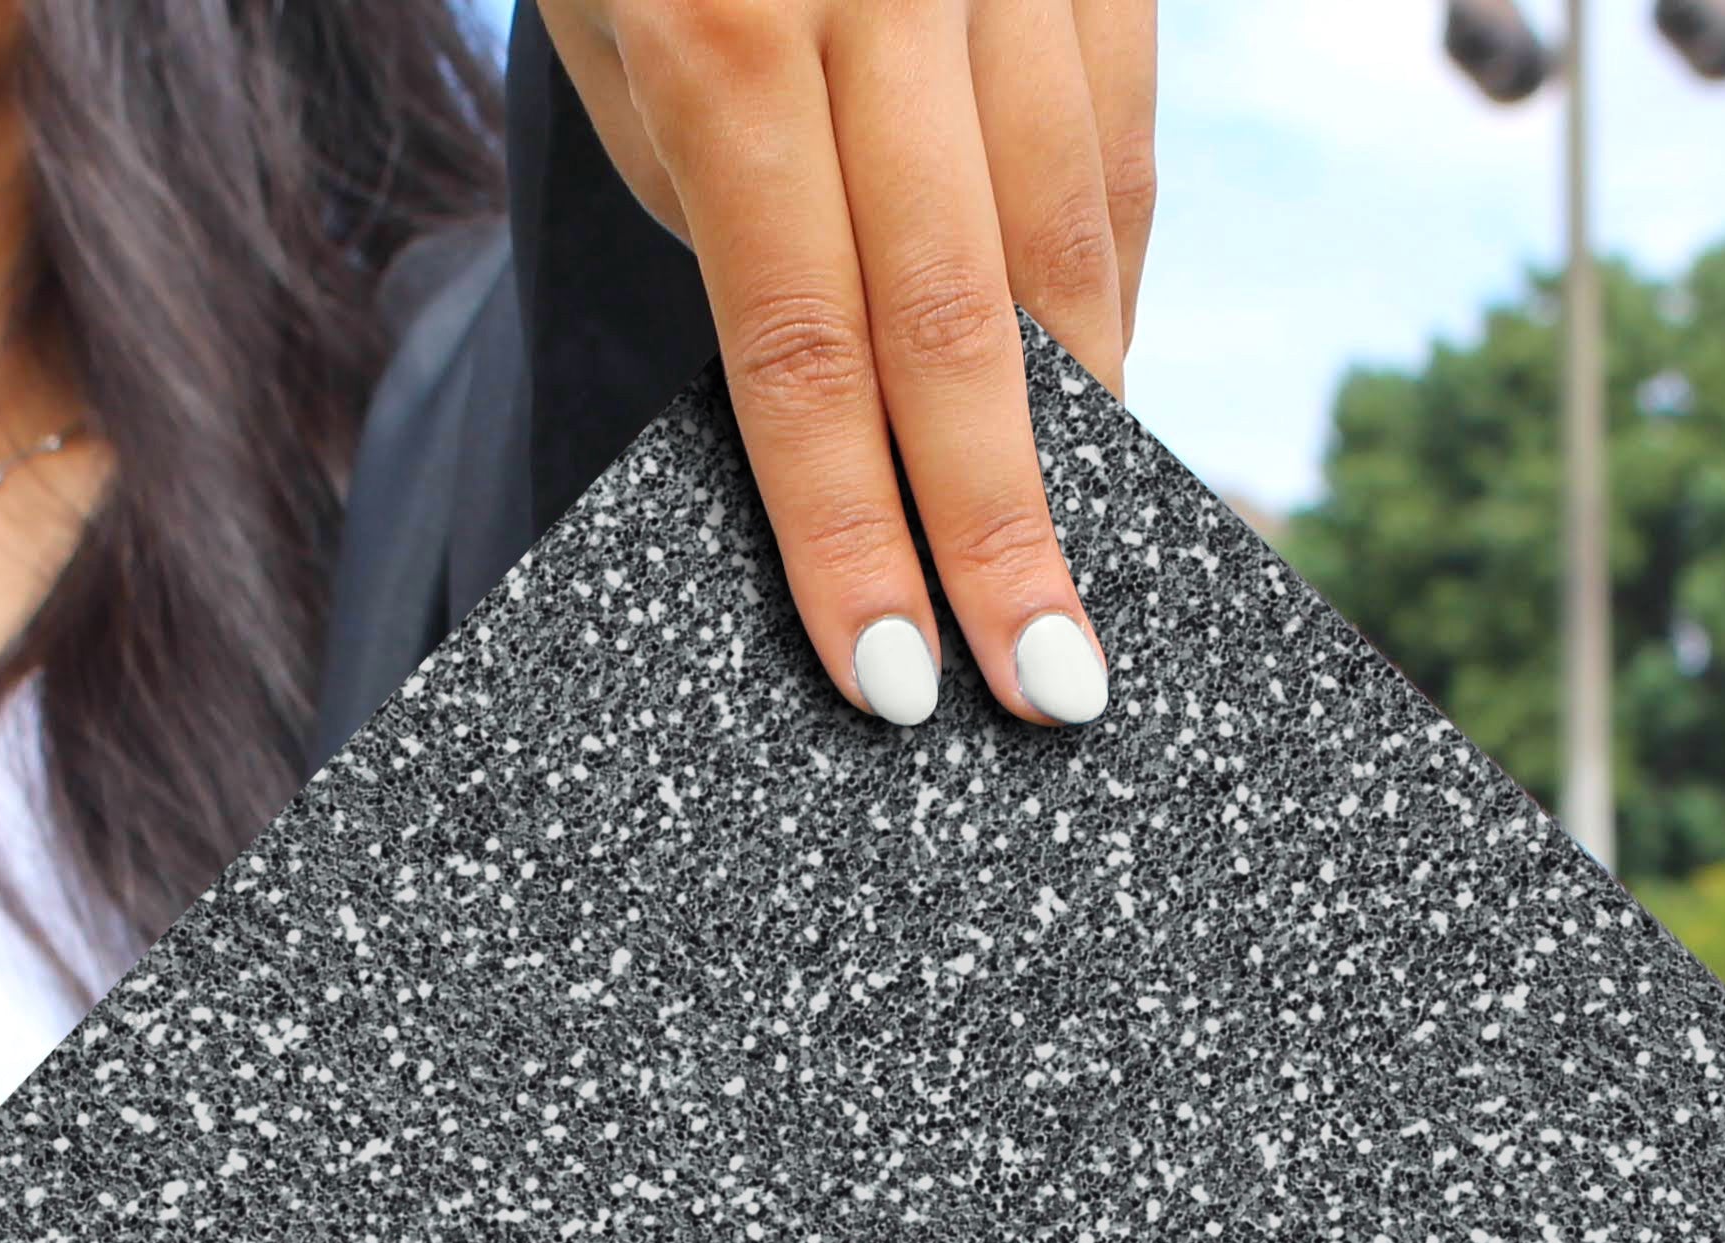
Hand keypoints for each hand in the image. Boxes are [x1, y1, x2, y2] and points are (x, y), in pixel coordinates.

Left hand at [529, 0, 1157, 729]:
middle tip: (1051, 693)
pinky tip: (1098, 378)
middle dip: (1010, 528)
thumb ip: (718, 186)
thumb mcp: (604, 19)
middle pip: (970, 313)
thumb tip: (831, 391)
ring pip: (1080, 222)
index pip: (807, 340)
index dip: (853, 527)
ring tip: (1077, 570)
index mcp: (728, 20)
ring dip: (1084, 416)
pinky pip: (1120, 127)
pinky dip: (1111, 269)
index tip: (895, 678)